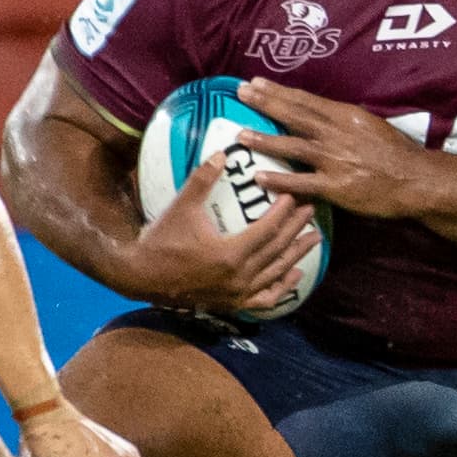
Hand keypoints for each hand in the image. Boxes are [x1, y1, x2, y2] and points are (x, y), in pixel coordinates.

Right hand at [124, 154, 319, 312]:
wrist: (141, 277)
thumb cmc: (161, 241)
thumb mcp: (181, 207)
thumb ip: (202, 180)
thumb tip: (221, 153)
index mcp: (230, 254)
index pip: (268, 231)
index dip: (284, 213)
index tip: (295, 195)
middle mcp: (239, 277)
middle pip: (278, 250)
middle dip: (297, 229)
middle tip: (312, 209)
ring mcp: (237, 294)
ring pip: (277, 274)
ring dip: (298, 255)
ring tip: (314, 238)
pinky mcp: (232, 304)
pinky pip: (265, 298)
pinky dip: (282, 287)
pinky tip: (295, 276)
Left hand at [234, 78, 434, 218]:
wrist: (416, 179)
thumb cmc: (396, 153)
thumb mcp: (370, 125)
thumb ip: (343, 120)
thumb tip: (318, 113)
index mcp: (346, 116)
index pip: (305, 100)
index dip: (278, 92)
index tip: (256, 82)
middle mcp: (337, 133)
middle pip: (295, 115)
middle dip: (265, 104)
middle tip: (240, 93)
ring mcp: (335, 160)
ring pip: (293, 146)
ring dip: (265, 139)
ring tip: (241, 134)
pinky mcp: (336, 186)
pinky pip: (302, 182)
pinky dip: (280, 178)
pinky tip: (260, 176)